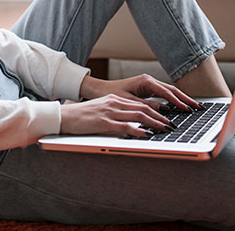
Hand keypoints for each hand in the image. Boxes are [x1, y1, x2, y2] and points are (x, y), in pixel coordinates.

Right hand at [60, 93, 174, 136]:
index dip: (155, 110)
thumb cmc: (80, 116)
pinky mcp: (103, 122)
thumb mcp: (101, 111)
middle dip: (160, 117)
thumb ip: (115, 114)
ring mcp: (109, 112)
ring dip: (154, 123)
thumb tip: (131, 123)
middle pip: (142, 108)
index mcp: (114, 99)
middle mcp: (114, 103)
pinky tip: (146, 134)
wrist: (63, 116)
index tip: (166, 117)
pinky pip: (125, 126)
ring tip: (165, 129)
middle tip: (171, 125)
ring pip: (138, 115)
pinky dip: (138, 130)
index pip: (139, 104)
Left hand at [80, 73, 200, 112]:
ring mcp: (149, 84)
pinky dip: (174, 100)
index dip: (178, 102)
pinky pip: (165, 95)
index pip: (167, 92)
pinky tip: (181, 107)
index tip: (188, 110)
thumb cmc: (111, 94)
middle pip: (172, 90)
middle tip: (198, 108)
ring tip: (194, 108)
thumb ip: (146, 106)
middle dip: (186, 99)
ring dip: (182, 99)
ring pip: (170, 92)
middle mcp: (149, 80)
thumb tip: (164, 112)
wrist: (100, 90)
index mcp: (146, 81)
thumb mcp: (129, 102)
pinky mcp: (148, 89)